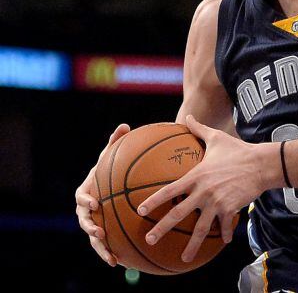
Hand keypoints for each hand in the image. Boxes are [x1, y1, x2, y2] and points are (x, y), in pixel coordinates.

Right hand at [75, 123, 130, 266]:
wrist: (111, 183)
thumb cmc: (111, 167)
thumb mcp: (112, 154)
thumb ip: (116, 142)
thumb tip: (124, 126)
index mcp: (86, 191)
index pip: (81, 196)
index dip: (85, 200)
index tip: (94, 202)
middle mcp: (87, 209)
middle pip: (84, 221)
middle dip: (90, 227)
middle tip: (100, 231)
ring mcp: (93, 222)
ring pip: (93, 238)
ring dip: (100, 248)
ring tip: (111, 258)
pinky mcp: (103, 232)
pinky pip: (106, 244)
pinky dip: (111, 252)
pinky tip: (122, 263)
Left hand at [136, 115, 277, 262]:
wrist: (260, 164)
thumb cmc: (237, 149)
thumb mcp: (216, 137)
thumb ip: (198, 129)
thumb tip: (187, 116)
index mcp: (196, 176)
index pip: (170, 190)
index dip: (154, 200)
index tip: (140, 210)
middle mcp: (203, 192)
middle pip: (178, 214)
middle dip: (162, 228)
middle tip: (149, 239)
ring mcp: (217, 203)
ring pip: (200, 228)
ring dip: (191, 245)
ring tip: (183, 259)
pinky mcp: (230, 210)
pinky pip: (223, 226)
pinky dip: (222, 234)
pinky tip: (220, 241)